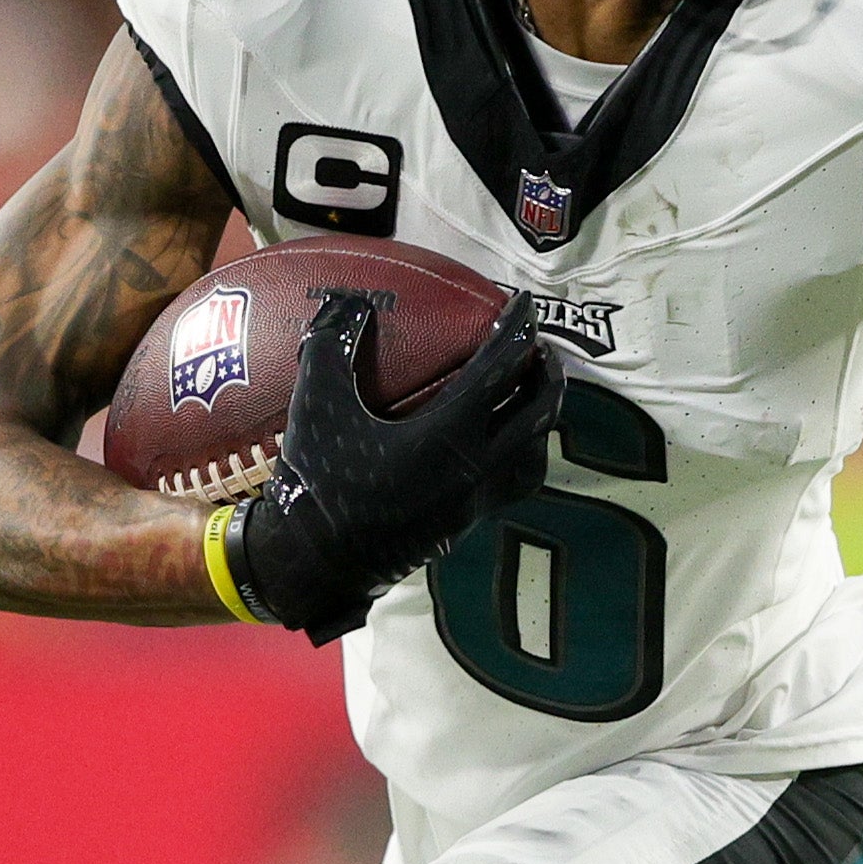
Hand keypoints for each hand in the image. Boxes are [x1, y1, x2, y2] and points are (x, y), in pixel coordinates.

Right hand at [231, 286, 562, 642]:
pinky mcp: (469, 521)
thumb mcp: (316, 403)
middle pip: (539, 411)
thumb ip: (332, 344)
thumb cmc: (317, 480)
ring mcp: (477, 499)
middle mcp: (476, 468)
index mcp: (447, 436)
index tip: (526, 304)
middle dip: (546, 371)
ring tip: (528, 387)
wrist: (317, 562)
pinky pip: (517, 480)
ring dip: (541, 413)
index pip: (502, 370)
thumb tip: (351, 301)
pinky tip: (503, 439)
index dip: (519, 330)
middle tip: (535, 343)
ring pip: (536, 450)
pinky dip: (524, 451)